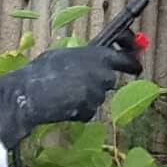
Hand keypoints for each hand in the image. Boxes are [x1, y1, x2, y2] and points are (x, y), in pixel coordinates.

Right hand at [0, 42, 141, 148]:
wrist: (30, 94)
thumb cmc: (42, 70)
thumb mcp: (64, 55)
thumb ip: (84, 58)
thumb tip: (92, 60)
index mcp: (97, 55)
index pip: (126, 57)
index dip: (133, 59)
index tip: (136, 64)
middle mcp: (102, 74)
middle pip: (111, 78)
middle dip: (101, 80)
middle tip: (89, 83)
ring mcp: (97, 93)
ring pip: (97, 94)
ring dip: (86, 94)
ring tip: (64, 90)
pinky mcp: (89, 111)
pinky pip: (88, 110)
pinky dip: (79, 109)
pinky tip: (62, 103)